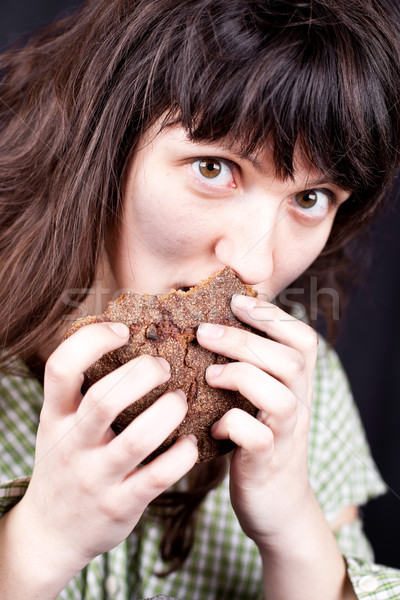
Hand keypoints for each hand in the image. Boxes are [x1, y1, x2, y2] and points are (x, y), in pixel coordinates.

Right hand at [19, 322, 197, 583]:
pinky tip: (190, 442)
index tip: (122, 330)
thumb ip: (82, 391)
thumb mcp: (59, 424)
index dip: (92, 340)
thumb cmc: (66, 462)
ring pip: (137, 439)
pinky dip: (181, 455)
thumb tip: (127, 338)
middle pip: (104, 399)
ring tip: (180, 400)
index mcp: (55, 415)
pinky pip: (158, 476)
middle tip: (163, 367)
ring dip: (168, 412)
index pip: (61, 367)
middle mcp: (71, 444)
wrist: (50, 532)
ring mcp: (94, 477)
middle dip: (142, 374)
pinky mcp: (119, 505)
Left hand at [197, 294, 317, 549]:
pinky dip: (232, 425)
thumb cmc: (257, 443)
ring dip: (242, 376)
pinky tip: (214, 426)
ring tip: (209, 374)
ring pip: (282, 397)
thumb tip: (212, 328)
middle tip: (205, 331)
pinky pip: (258, 438)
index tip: (236, 301)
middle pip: (290, 361)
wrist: (277, 507)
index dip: (272, 317)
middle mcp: (299, 407)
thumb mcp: (261, 401)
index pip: (303, 340)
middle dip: (245, 340)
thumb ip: (251, 370)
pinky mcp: (267, 464)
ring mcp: (286, 436)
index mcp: (297, 387)